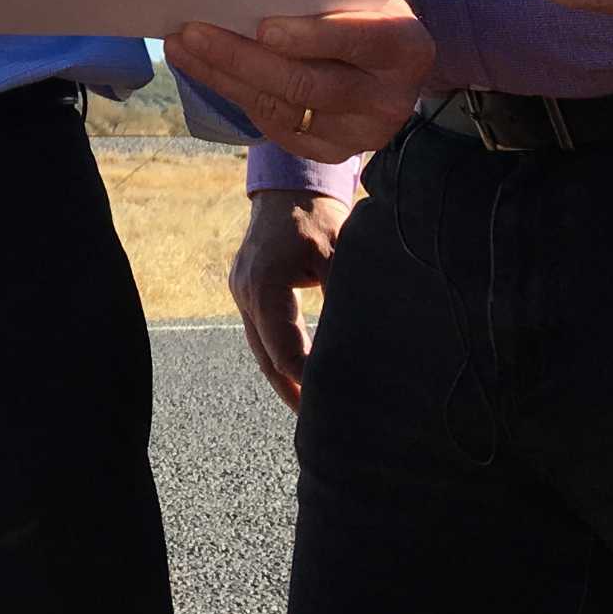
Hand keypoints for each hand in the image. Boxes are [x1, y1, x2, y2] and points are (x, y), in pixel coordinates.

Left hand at [162, 0, 433, 161]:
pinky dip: (233, 95)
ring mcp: (361, 134)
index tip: (264, 27)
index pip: (358, 42)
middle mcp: (390, 100)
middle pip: (308, 85)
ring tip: (182, 46)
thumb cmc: (363, 11)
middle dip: (243, 58)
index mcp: (407, 48)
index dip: (311, 37)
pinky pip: (274, 126)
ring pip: (281, 108)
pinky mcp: (330, 152)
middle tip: (194, 31)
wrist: (386, 63)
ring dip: (223, 76)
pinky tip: (201, 69)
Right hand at [229, 190, 349, 411]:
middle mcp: (245, 292)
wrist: (288, 187)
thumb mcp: (339, 252)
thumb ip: (347, 294)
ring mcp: (240, 292)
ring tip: (311, 412)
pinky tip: (300, 377)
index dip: (308, 378)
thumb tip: (372, 338)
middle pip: (267, 357)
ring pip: (261, 349)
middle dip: (293, 390)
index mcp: (265, 285)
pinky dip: (279, 356)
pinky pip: (261, 334)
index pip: (284, 349)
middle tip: (319, 426)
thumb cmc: (318, 217)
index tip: (333, 403)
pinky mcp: (245, 291)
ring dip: (285, 377)